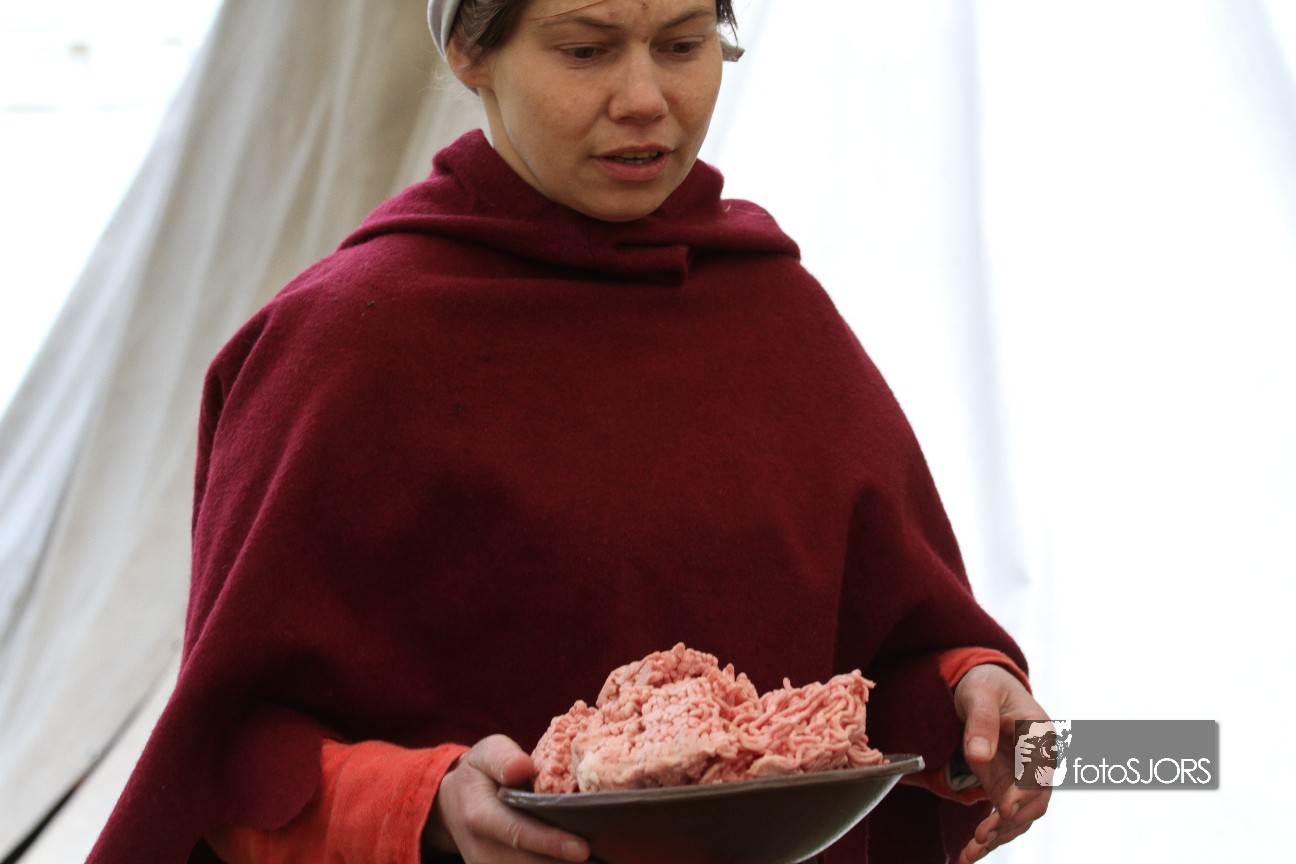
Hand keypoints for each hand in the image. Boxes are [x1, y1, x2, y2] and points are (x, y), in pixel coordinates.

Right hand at [423, 734, 590, 862]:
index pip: (519, 833)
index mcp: (482, 816)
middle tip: (610, 860)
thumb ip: (503, 758)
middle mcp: (485, 851)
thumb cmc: (479, 775)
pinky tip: (590, 862)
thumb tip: (522, 768)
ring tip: (604, 862)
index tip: (582, 849)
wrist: (451, 807)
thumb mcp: (486, 754)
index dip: (550, 843)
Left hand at [951, 664, 1051, 861]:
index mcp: (1041, 737)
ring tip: (970, 853)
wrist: (982, 687)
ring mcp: (1023, 779)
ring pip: (1020, 817)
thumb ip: (981, 722)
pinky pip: (1004, 818)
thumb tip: (979, 756)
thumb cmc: (985, 685)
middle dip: (1011, 823)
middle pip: (1035, 802)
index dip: (1026, 793)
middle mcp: (1039, 763)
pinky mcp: (1007, 789)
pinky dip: (989, 836)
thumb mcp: (980, 694)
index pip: (1040, 772)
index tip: (1007, 809)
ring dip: (998, 837)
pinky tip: (970, 853)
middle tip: (982, 836)